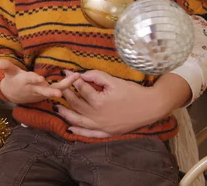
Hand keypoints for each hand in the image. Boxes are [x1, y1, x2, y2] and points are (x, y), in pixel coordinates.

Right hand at [0, 60, 78, 103]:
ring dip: (66, 85)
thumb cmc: (13, 79)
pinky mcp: (48, 92)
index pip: (30, 81)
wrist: (15, 95)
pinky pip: (60, 88)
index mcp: (25, 82)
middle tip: (59, 93)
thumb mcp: (8, 72)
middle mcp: (35, 88)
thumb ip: (5, 66)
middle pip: (44, 90)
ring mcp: (43, 92)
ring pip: (55, 89)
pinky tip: (78, 77)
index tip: (40, 79)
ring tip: (76, 78)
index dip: (34, 80)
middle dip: (51, 91)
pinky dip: (68, 84)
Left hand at [57, 70, 180, 137]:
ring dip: (66, 115)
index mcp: (99, 101)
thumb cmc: (133, 92)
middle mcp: (97, 116)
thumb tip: (81, 74)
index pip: (81, 89)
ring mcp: (102, 126)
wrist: (150, 107)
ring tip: (56, 108)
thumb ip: (96, 76)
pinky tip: (70, 128)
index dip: (73, 79)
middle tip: (59, 88)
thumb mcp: (114, 81)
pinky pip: (89, 134)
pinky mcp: (107, 133)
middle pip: (77, 105)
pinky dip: (79, 132)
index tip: (65, 72)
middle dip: (66, 95)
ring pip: (79, 121)